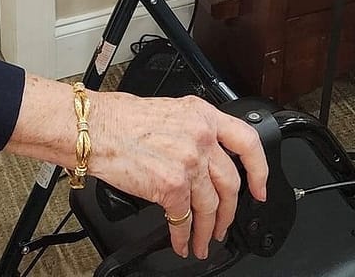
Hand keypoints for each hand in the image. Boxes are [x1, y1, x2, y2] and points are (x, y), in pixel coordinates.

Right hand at [88, 90, 269, 260]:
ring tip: (203, 242)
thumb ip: (192, 131)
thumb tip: (203, 156)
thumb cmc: (120, 119)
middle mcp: (201, 137)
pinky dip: (184, 236)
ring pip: (211, 206)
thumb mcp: (169, 111)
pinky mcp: (171, 186)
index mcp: (203, 115)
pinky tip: (181, 242)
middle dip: (229, 212)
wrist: (95, 129)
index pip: (247, 142)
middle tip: (224, 225)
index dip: (259, 170)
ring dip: (207, 230)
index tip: (259, 188)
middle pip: (230, 183)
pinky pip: (184, 219)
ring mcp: (189, 162)